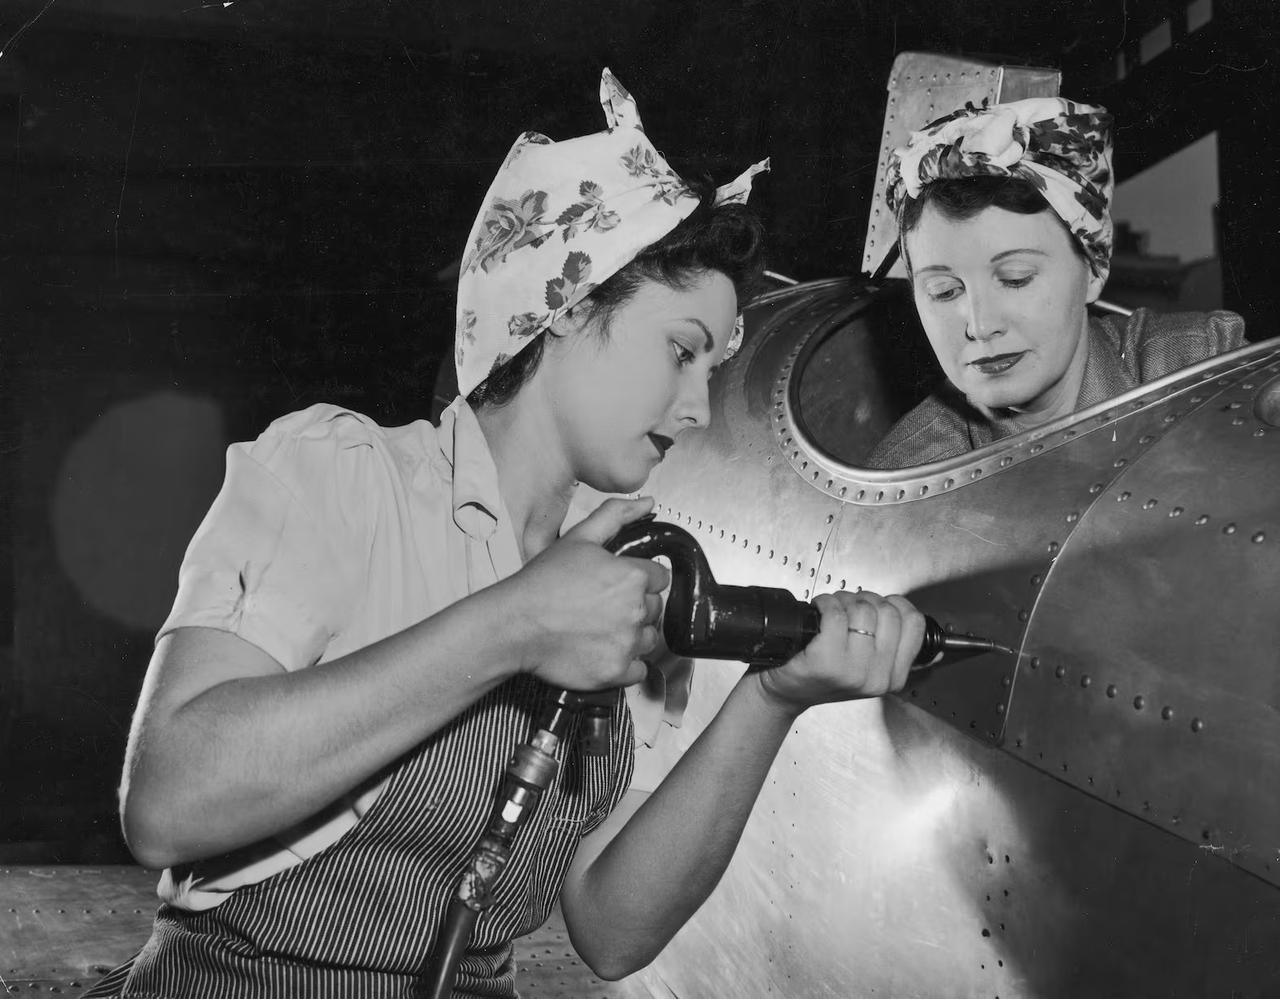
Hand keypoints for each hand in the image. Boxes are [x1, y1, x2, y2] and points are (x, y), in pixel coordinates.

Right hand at [500, 497, 669, 690]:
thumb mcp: (579, 538)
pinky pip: (638, 670)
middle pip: (655, 609)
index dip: (640, 580)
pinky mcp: (616, 671)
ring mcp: (627, 644)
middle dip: (635, 607)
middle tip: (602, 608)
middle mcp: (636, 611)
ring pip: (648, 639)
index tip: (617, 586)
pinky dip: (625, 664)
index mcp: (632, 577)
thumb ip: (616, 516)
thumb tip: (648, 503)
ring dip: (632, 636)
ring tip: (599, 630)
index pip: (659, 578)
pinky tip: (601, 652)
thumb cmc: (543, 582)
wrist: (514, 625)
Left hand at [756, 590, 923, 713]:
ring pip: (863, 610)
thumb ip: (896, 655)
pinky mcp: (826, 659)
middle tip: (849, 609)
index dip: (896, 605)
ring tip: (833, 611)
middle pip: (888, 612)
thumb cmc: (821, 676)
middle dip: (867, 600)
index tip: (879, 606)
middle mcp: (876, 676)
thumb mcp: (868, 672)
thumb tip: (937, 647)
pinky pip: (836, 613)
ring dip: (844, 600)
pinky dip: (825, 603)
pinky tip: (819, 611)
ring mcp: (852, 670)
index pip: (914, 624)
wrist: (784, 692)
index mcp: (892, 677)